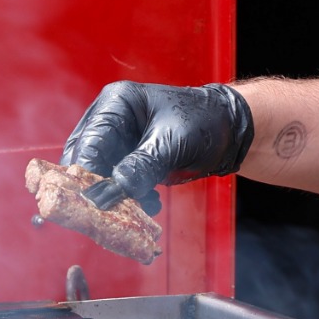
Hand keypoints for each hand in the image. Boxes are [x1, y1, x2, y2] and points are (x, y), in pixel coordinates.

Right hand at [61, 81, 253, 214]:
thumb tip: (108, 194)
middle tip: (108, 214)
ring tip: (140, 207)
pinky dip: (129, 197)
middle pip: (87, 160)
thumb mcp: (172, 144)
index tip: (91, 204)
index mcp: (116, 103)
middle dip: (98, 189)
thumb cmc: (206, 123)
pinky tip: (149, 203)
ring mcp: (120, 140)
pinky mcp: (131, 159)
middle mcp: (112, 119)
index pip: (89, 143)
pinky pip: (118, 183)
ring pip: (101, 176)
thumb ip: (140, 167)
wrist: (232, 131)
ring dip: (116, 196)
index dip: (87, 175)